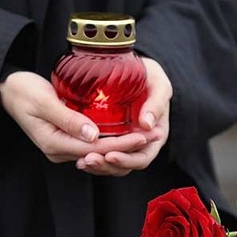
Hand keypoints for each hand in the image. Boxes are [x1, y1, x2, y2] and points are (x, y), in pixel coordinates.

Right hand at [0, 71, 148, 162]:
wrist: (7, 91)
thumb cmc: (23, 92)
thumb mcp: (43, 101)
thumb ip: (68, 118)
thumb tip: (93, 135)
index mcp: (54, 144)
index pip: (96, 149)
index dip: (121, 144)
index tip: (143, 135)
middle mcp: (60, 151)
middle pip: (101, 153)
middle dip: (128, 147)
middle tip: (154, 135)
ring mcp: (63, 147)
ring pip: (99, 152)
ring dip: (122, 145)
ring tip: (147, 135)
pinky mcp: (67, 140)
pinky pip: (93, 144)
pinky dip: (111, 139)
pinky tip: (128, 132)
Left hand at [76, 56, 171, 176]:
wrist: (136, 70)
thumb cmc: (151, 76)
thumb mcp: (159, 85)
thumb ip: (156, 103)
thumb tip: (146, 124)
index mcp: (154, 137)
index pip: (141, 158)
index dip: (126, 160)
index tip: (110, 155)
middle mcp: (139, 144)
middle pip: (123, 166)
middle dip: (106, 166)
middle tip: (89, 159)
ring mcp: (123, 142)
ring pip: (111, 164)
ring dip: (96, 166)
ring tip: (81, 161)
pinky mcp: (109, 137)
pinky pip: (101, 153)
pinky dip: (89, 156)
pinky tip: (77, 156)